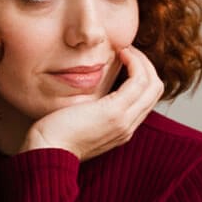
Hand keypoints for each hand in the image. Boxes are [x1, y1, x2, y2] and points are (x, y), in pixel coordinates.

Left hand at [19, 46, 162, 161]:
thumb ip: (91, 109)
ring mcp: (124, 121)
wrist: (46, 151)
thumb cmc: (53, 135)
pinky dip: (135, 63)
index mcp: (121, 130)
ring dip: (141, 61)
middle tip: (127, 51)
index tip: (125, 61)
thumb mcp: (79, 121)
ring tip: (125, 50)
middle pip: (155, 91)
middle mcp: (128, 127)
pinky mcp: (115, 112)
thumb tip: (90, 93)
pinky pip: (139, 81)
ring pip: (153, 84)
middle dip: (145, 66)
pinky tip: (121, 54)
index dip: (141, 76)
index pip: (146, 100)